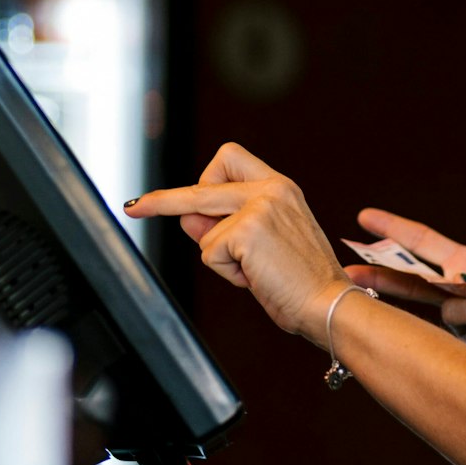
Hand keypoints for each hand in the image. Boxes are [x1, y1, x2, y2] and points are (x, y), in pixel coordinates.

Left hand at [124, 143, 350, 341]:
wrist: (329, 304)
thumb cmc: (301, 282)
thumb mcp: (262, 246)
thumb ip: (226, 225)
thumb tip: (187, 217)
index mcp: (280, 188)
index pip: (229, 159)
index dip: (202, 178)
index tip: (177, 193)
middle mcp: (270, 189)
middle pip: (201, 186)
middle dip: (162, 200)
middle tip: (136, 207)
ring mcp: (258, 206)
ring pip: (204, 231)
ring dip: (221, 259)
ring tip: (255, 271)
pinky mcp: (246, 229)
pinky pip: (210, 254)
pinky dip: (227, 273)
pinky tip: (255, 278)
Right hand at [350, 208, 465, 375]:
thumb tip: (461, 277)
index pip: (427, 246)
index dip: (396, 232)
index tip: (365, 219)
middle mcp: (463, 292)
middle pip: (412, 280)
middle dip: (383, 274)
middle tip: (351, 270)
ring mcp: (465, 322)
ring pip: (445, 313)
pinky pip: (462, 338)